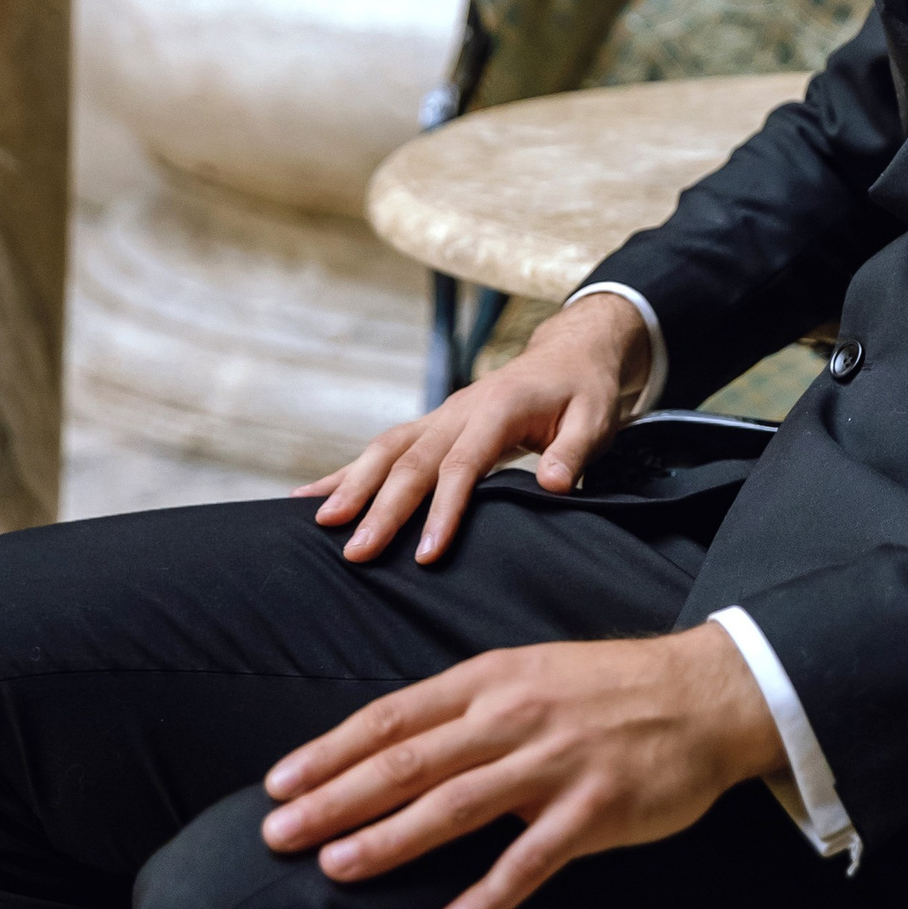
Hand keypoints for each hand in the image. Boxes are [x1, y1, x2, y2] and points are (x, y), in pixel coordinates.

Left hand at [260, 624, 785, 908]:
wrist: (706, 695)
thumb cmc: (610, 689)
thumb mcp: (532, 673)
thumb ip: (470, 707)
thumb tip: (394, 745)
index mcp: (493, 678)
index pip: (395, 716)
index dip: (332, 750)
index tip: (279, 783)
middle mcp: (514, 716)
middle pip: (410, 759)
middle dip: (336, 797)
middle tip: (276, 832)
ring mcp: (554, 764)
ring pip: (456, 805)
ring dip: (390, 839)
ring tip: (334, 868)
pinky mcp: (593, 812)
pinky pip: (528, 863)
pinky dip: (483, 901)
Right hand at [295, 292, 650, 565]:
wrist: (570, 353)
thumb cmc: (583, 391)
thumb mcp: (595, 417)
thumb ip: (573, 450)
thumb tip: (554, 485)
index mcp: (497, 407)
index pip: (462, 463)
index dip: (443, 509)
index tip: (426, 554)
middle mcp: (459, 409)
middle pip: (412, 460)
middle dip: (381, 507)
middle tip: (356, 553)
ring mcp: (441, 415)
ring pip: (386, 449)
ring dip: (352, 485)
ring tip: (320, 526)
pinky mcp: (432, 425)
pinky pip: (384, 448)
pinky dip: (346, 473)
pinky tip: (312, 498)